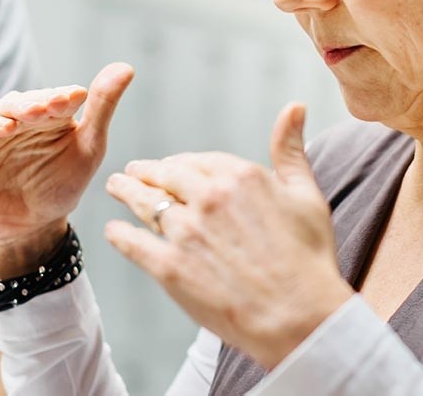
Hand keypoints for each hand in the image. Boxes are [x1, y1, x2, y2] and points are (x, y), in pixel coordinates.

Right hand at [0, 63, 133, 276]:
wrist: (31, 227)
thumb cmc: (61, 186)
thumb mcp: (89, 148)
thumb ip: (103, 109)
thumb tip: (126, 68)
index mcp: (51, 114)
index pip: (58, 97)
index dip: (66, 96)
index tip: (79, 96)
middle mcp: (22, 116)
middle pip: (30, 100)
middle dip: (44, 100)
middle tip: (57, 103)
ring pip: (3, 108)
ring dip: (19, 108)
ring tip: (34, 113)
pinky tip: (5, 128)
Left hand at [104, 102, 353, 369]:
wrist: (299, 316)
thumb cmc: (309, 258)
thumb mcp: (306, 195)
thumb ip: (290, 150)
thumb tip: (295, 107)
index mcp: (240, 176)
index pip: (197, 161)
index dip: (180, 164)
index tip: (170, 167)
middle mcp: (208, 197)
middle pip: (165, 176)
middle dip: (146, 172)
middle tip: (132, 173)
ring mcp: (186, 233)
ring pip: (145, 203)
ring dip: (126, 192)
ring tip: (116, 188)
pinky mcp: (170, 268)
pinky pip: (133, 243)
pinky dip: (120, 235)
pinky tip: (113, 231)